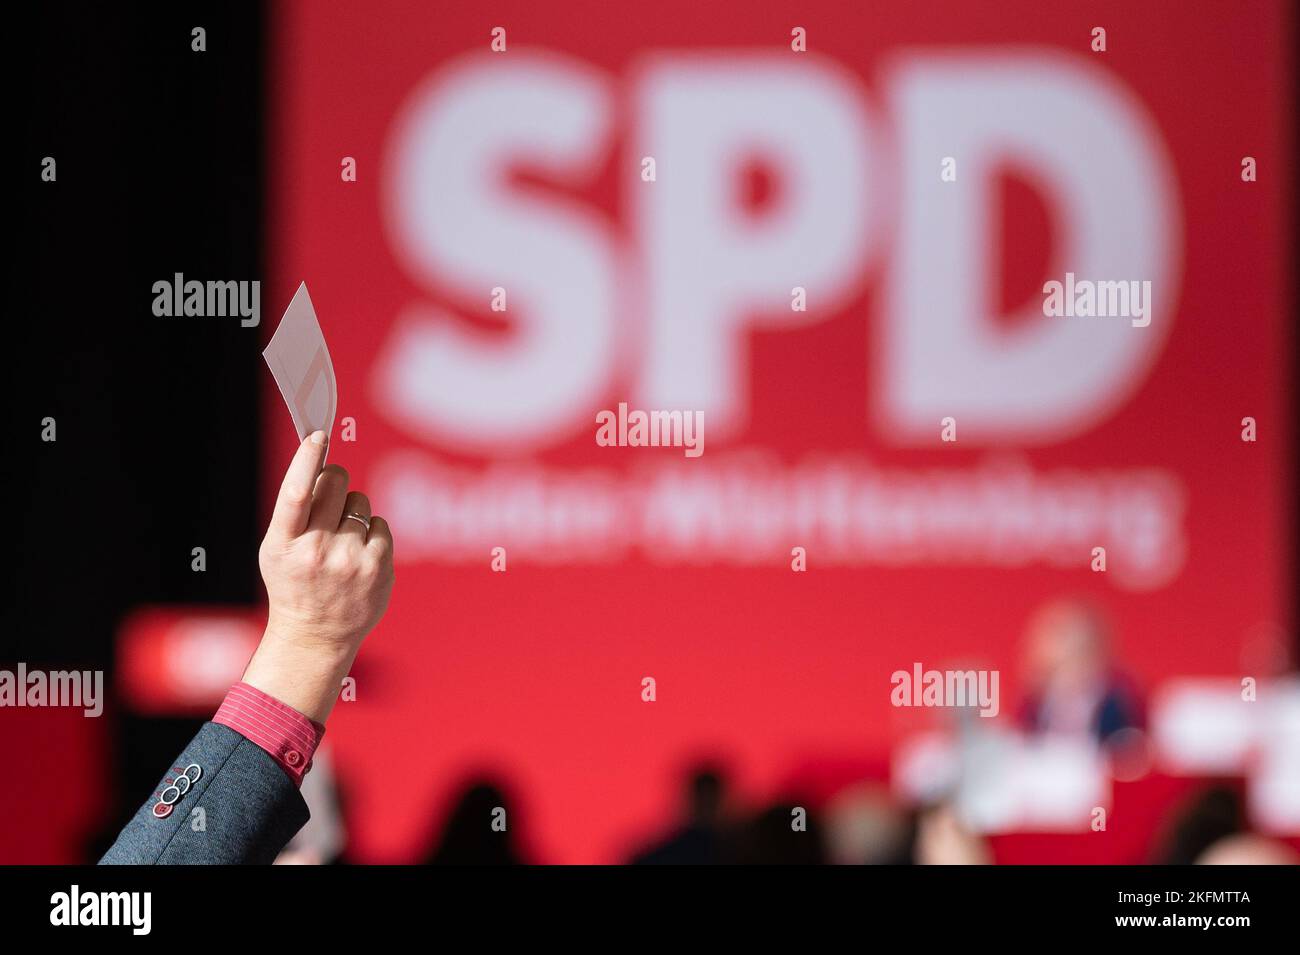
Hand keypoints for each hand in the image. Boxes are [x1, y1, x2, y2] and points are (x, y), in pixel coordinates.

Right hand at [242, 431, 393, 721]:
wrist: (316, 634)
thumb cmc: (294, 582)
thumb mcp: (277, 548)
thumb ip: (294, 507)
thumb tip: (319, 455)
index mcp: (283, 543)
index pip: (296, 492)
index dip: (307, 459)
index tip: (318, 435)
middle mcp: (315, 550)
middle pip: (336, 482)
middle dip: (335, 480)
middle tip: (330, 499)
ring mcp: (350, 560)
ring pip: (361, 501)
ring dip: (353, 512)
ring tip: (341, 541)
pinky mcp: (378, 566)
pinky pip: (380, 523)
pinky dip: (371, 532)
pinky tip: (358, 554)